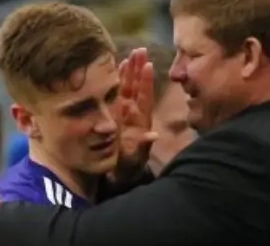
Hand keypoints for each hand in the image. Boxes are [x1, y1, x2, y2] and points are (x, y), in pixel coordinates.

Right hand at [113, 48, 157, 180]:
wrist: (121, 171)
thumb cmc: (129, 164)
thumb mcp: (135, 157)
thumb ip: (143, 145)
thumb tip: (154, 136)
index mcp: (141, 121)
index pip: (144, 97)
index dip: (146, 82)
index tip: (148, 65)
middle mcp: (134, 113)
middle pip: (136, 87)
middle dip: (138, 69)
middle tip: (140, 49)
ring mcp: (125, 111)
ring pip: (127, 87)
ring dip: (129, 71)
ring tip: (130, 53)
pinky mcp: (115, 113)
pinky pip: (117, 93)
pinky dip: (116, 80)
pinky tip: (117, 67)